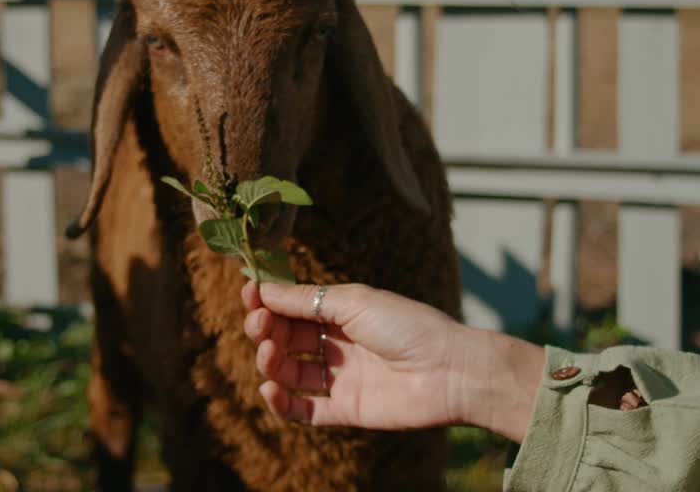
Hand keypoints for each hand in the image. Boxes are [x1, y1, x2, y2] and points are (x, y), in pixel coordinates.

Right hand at [242, 281, 544, 442]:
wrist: (449, 371)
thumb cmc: (407, 325)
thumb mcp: (355, 301)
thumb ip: (307, 299)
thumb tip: (263, 289)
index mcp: (343, 312)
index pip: (295, 307)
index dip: (270, 302)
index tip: (250, 295)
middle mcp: (340, 344)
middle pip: (288, 338)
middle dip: (266, 328)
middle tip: (259, 324)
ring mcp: (342, 377)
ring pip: (291, 372)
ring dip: (271, 361)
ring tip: (268, 353)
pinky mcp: (347, 409)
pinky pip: (305, 410)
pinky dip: (282, 403)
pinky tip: (270, 389)